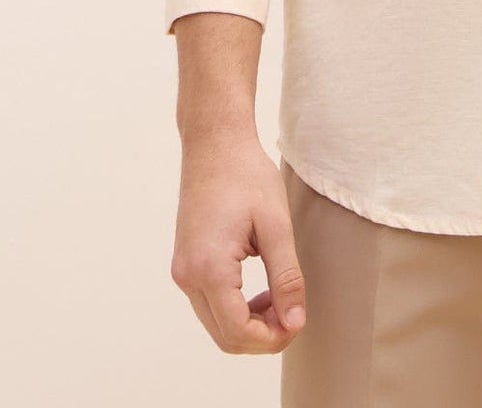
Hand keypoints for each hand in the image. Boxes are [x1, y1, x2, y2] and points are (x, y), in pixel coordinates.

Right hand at [170, 125, 307, 351]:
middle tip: (293, 313)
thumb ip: (286, 278)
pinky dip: (235, 309)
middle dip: (262, 336)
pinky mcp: (185, 264)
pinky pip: (209, 305)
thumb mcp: (276, 225)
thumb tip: (295, 323)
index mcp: (209, 268)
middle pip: (225, 337)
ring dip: (249, 324)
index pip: (237, 333)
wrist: (214, 143)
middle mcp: (187, 276)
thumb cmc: (246, 176)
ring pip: (216, 324)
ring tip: (280, 299)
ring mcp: (182, 271)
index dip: (271, 339)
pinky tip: (260, 290)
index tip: (298, 322)